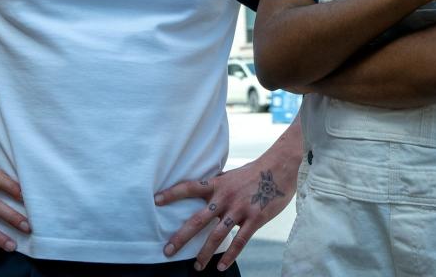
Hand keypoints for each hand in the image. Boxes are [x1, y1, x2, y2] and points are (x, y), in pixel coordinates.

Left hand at [155, 160, 296, 271]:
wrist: (279, 167)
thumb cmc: (255, 171)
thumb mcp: (231, 175)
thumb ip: (218, 186)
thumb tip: (204, 190)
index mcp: (217, 184)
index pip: (190, 188)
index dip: (172, 194)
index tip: (156, 200)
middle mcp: (224, 197)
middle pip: (198, 219)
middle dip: (181, 237)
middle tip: (167, 251)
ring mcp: (239, 209)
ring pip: (217, 235)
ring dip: (204, 253)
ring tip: (196, 267)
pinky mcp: (254, 218)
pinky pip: (240, 241)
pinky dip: (230, 255)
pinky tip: (220, 267)